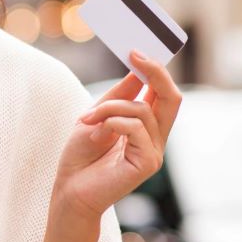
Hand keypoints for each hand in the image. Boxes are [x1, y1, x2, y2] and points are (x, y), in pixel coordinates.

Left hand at [51, 52, 182, 220]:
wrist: (69, 191)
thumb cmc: (81, 157)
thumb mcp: (98, 116)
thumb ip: (119, 96)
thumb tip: (138, 69)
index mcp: (147, 127)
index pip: (163, 94)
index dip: (156, 70)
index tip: (136, 50)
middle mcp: (156, 138)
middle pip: (172, 97)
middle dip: (156, 72)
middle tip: (136, 55)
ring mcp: (154, 152)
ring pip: (143, 110)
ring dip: (110, 107)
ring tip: (88, 119)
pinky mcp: (148, 163)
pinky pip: (136, 128)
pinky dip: (113, 122)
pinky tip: (96, 132)